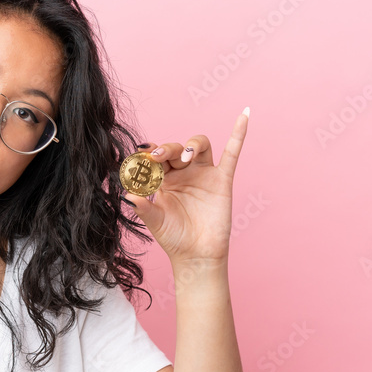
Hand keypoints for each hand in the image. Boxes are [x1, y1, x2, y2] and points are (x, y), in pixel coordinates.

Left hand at [125, 108, 248, 264]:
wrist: (196, 256)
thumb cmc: (173, 238)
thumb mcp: (154, 221)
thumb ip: (142, 207)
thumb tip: (127, 195)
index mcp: (163, 179)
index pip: (155, 158)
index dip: (148, 155)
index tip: (141, 157)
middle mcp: (183, 172)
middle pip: (175, 147)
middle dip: (165, 149)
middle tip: (158, 157)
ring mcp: (203, 174)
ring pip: (200, 145)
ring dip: (191, 144)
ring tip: (185, 156)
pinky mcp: (222, 180)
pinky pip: (232, 153)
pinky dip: (238, 134)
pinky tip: (244, 116)